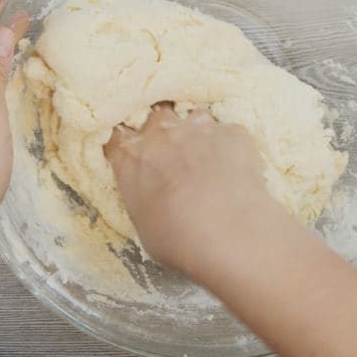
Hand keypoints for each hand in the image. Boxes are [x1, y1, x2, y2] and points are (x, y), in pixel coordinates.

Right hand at [103, 103, 271, 272]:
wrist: (226, 232)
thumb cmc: (177, 239)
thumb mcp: (143, 225)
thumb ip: (143, 198)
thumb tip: (154, 200)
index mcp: (130, 157)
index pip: (118, 137)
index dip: (128, 145)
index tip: (136, 155)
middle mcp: (161, 134)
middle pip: (157, 117)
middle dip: (164, 131)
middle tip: (175, 154)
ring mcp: (198, 128)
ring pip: (195, 117)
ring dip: (199, 134)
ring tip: (210, 161)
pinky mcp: (233, 132)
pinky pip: (230, 132)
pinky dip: (232, 147)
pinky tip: (238, 170)